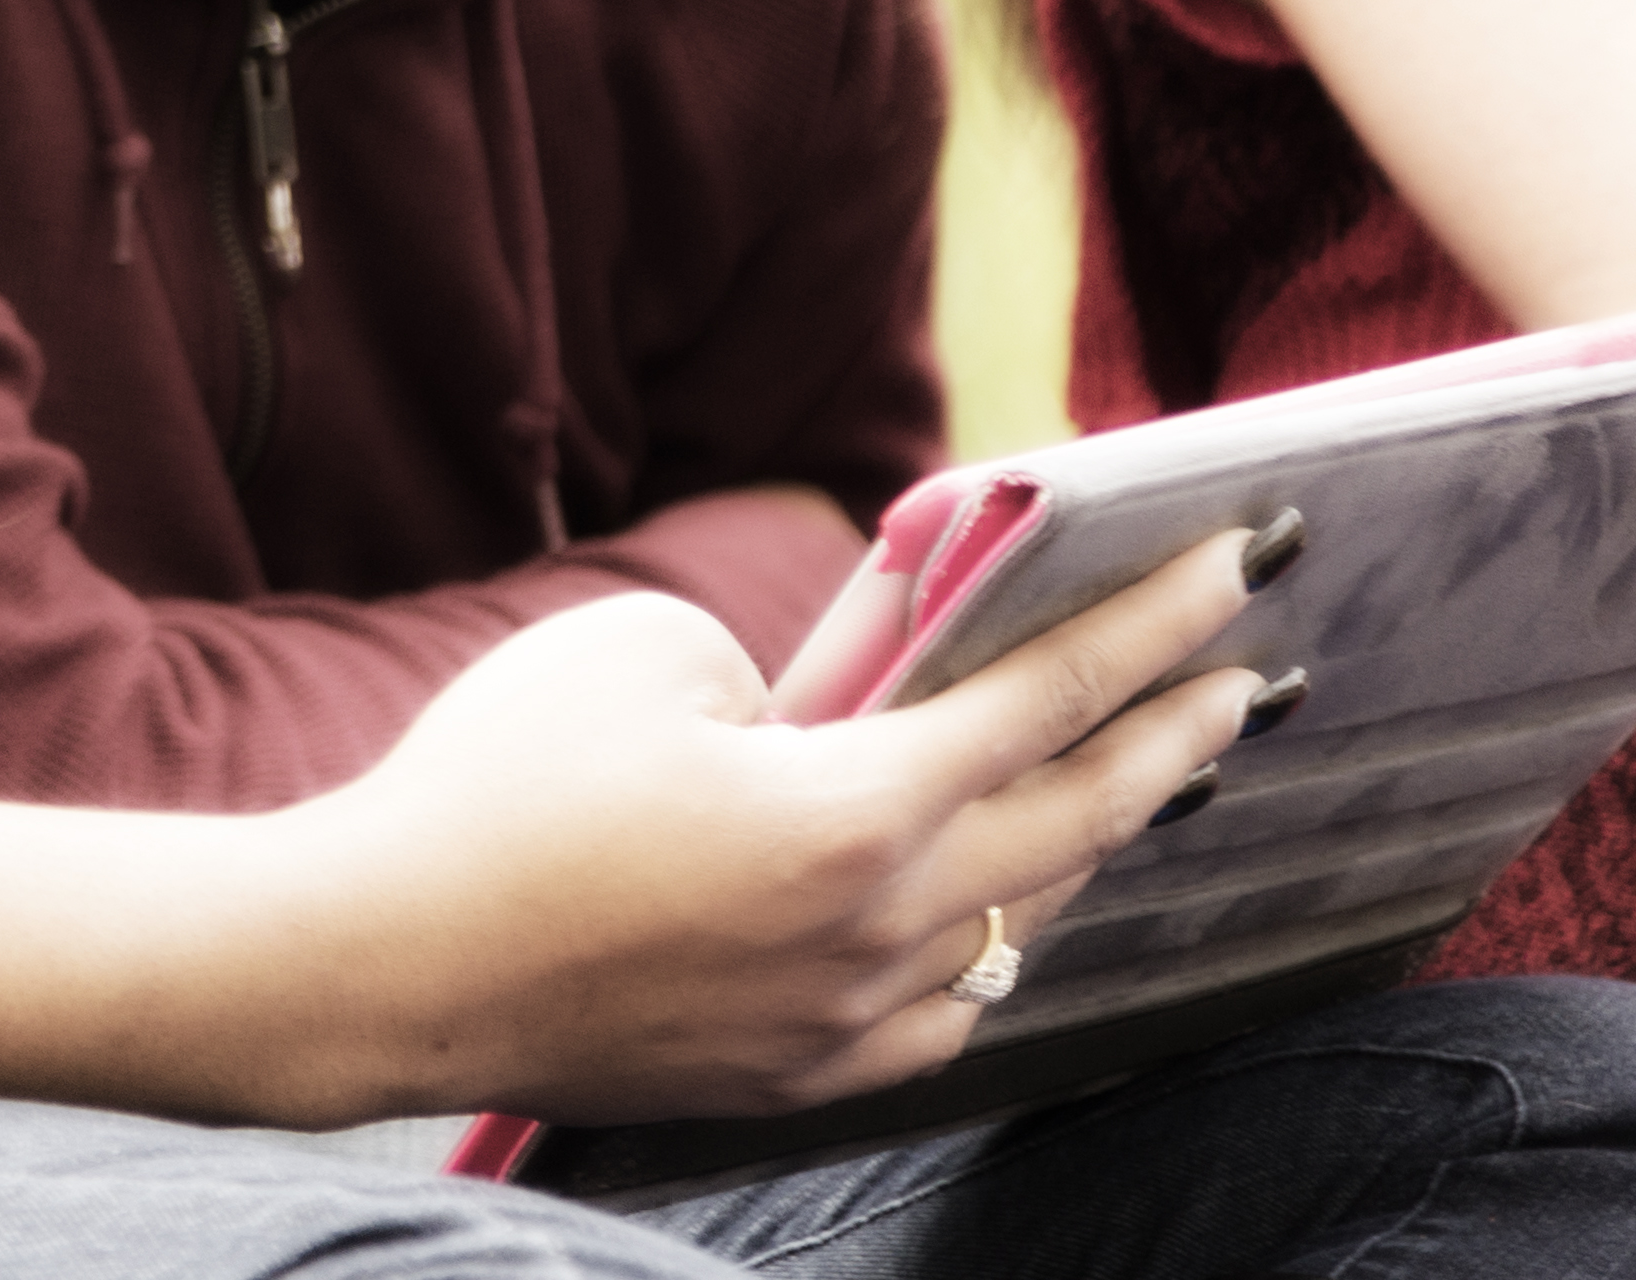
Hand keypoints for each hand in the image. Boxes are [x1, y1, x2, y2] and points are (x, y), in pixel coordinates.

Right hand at [278, 528, 1264, 1125]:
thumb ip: (784, 663)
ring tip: (1135, 780)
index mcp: (856, 809)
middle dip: (1173, 732)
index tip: (1239, 563)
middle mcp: (884, 924)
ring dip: (1087, 837)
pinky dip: (990, 948)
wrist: (387, 959)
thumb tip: (838, 701)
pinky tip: (997, 920)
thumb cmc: (496, 785)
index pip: (1052, 694)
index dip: (1155, 619)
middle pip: (1080, 816)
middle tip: (1248, 676)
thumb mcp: (643, 653)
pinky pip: (946, 1007)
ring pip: (1023, 919)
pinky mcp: (797, 1072)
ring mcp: (847, 1015)